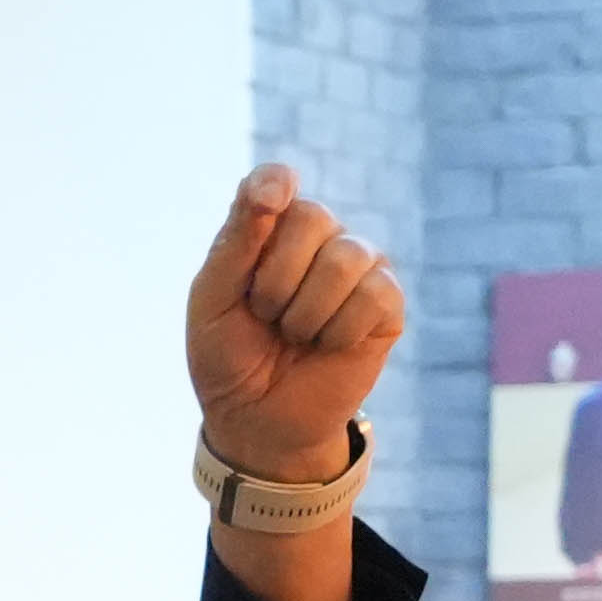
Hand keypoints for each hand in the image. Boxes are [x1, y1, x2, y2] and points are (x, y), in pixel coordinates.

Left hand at [185, 162, 404, 478]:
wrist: (257, 419)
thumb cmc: (228, 356)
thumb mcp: (214, 301)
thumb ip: (238, 242)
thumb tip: (276, 187)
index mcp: (266, 229)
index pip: (276, 180)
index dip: (275, 183)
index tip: (269, 199)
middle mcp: (317, 238)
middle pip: (313, 216)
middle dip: (276, 278)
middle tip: (265, 314)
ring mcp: (358, 266)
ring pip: (346, 257)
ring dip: (305, 311)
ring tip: (294, 334)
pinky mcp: (387, 303)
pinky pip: (374, 294)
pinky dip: (339, 330)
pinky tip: (327, 346)